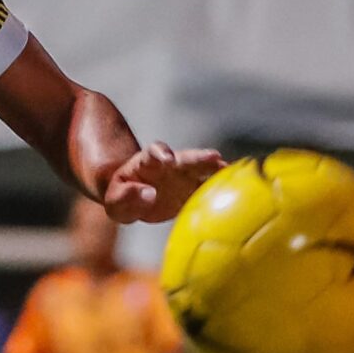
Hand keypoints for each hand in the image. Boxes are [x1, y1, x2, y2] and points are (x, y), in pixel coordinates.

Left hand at [100, 141, 222, 223]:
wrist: (133, 198)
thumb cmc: (120, 197)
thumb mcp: (114, 200)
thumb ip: (125, 197)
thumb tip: (148, 193)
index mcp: (147, 162)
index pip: (154, 152)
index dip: (162, 153)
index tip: (169, 158)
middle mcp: (170, 165)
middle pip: (186, 158)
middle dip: (199, 157)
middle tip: (214, 157)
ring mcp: (185, 177)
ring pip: (203, 171)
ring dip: (217, 171)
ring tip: (232, 173)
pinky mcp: (194, 190)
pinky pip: (209, 189)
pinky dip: (221, 190)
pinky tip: (238, 193)